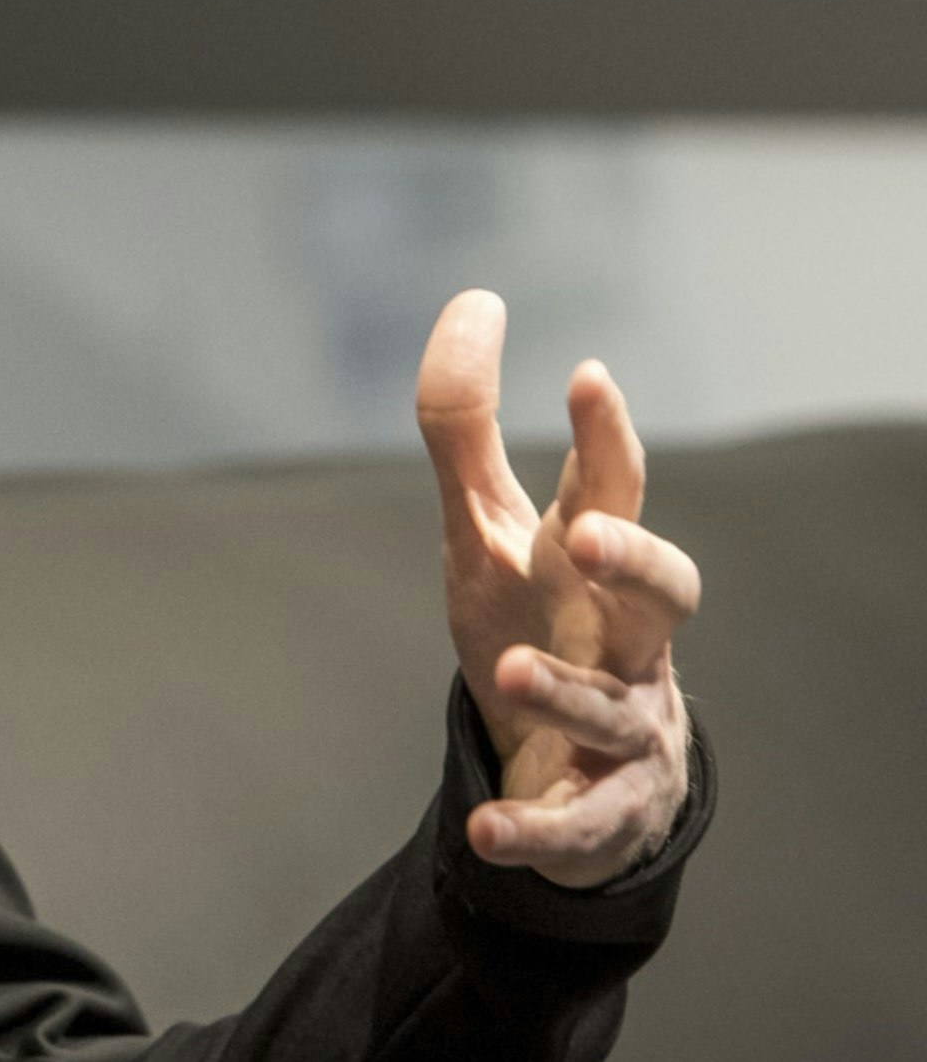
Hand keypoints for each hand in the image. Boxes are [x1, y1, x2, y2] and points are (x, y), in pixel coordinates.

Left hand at [414, 289, 700, 887]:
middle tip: (587, 532)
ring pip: (618, 705)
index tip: (587, 375)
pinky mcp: (603, 806)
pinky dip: (534, 825)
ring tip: (509, 670)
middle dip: (637, 560)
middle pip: (665, 594)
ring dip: (565, 687)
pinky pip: (578, 819)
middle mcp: (628, 639)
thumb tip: (475, 303)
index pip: (615, 490)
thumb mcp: (487, 527)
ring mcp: (626, 723)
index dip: (608, 435)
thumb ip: (466, 422)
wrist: (561, 760)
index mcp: (595, 567)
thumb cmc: (534, 621)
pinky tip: (488, 828)